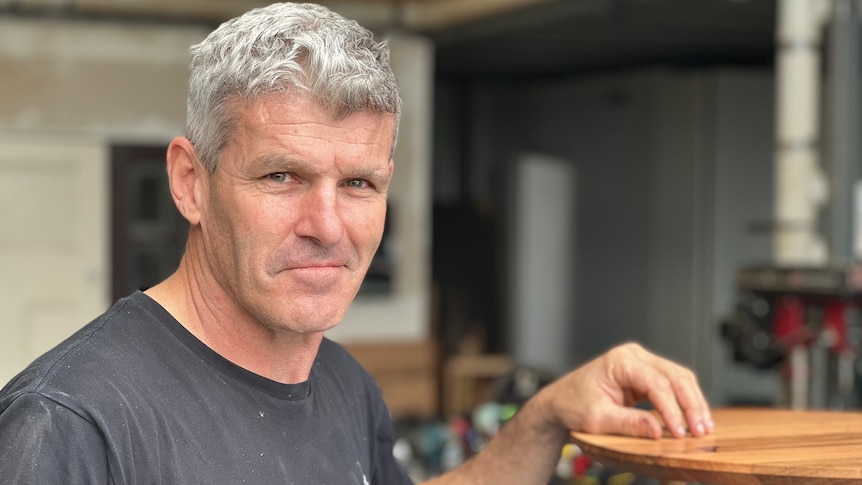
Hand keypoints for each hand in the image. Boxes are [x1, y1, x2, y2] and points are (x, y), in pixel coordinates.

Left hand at [534, 342, 712, 439]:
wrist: (561, 402)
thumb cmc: (574, 405)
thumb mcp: (598, 418)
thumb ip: (628, 423)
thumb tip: (658, 431)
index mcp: (620, 361)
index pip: (656, 383)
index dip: (672, 409)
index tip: (680, 432)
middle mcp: (634, 356)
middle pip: (674, 376)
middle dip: (691, 404)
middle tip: (701, 430)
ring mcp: (641, 363)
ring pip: (679, 378)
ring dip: (693, 402)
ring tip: (704, 427)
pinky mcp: (646, 374)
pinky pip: (673, 385)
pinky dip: (685, 401)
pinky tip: (694, 418)